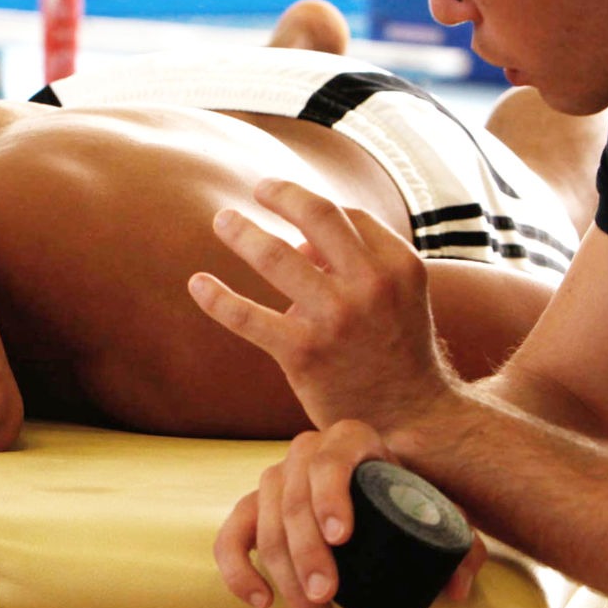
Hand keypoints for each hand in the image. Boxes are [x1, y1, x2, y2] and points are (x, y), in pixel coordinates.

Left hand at [188, 177, 455, 432]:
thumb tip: (300, 242)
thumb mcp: (399, 295)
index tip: (295, 213)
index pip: (347, 215)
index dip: (316, 210)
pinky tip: (197, 283)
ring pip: (274, 256)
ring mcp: (335, 317)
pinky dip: (217, 297)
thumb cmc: (397, 349)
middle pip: (315, 214)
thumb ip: (361, 258)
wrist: (410, 418)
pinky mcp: (302, 353)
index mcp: (398, 265)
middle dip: (280, 193)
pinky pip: (248, 316)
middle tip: (257, 189)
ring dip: (241, 231)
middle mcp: (370, 284)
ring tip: (222, 220)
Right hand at [212, 419, 487, 607]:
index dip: (330, 497)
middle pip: (292, 498)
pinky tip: (261, 599)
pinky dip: (238, 569)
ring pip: (263, 522)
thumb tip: (457, 587)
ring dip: (283, 575)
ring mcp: (277, 478)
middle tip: (327, 595)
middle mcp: (306, 451)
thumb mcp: (442, 512)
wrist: (385, 486)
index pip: (331, 460)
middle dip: (306, 553)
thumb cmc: (410, 496)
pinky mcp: (256, 508)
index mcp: (350, 439)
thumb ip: (461, 546)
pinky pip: (232, 535)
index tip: (342, 538)